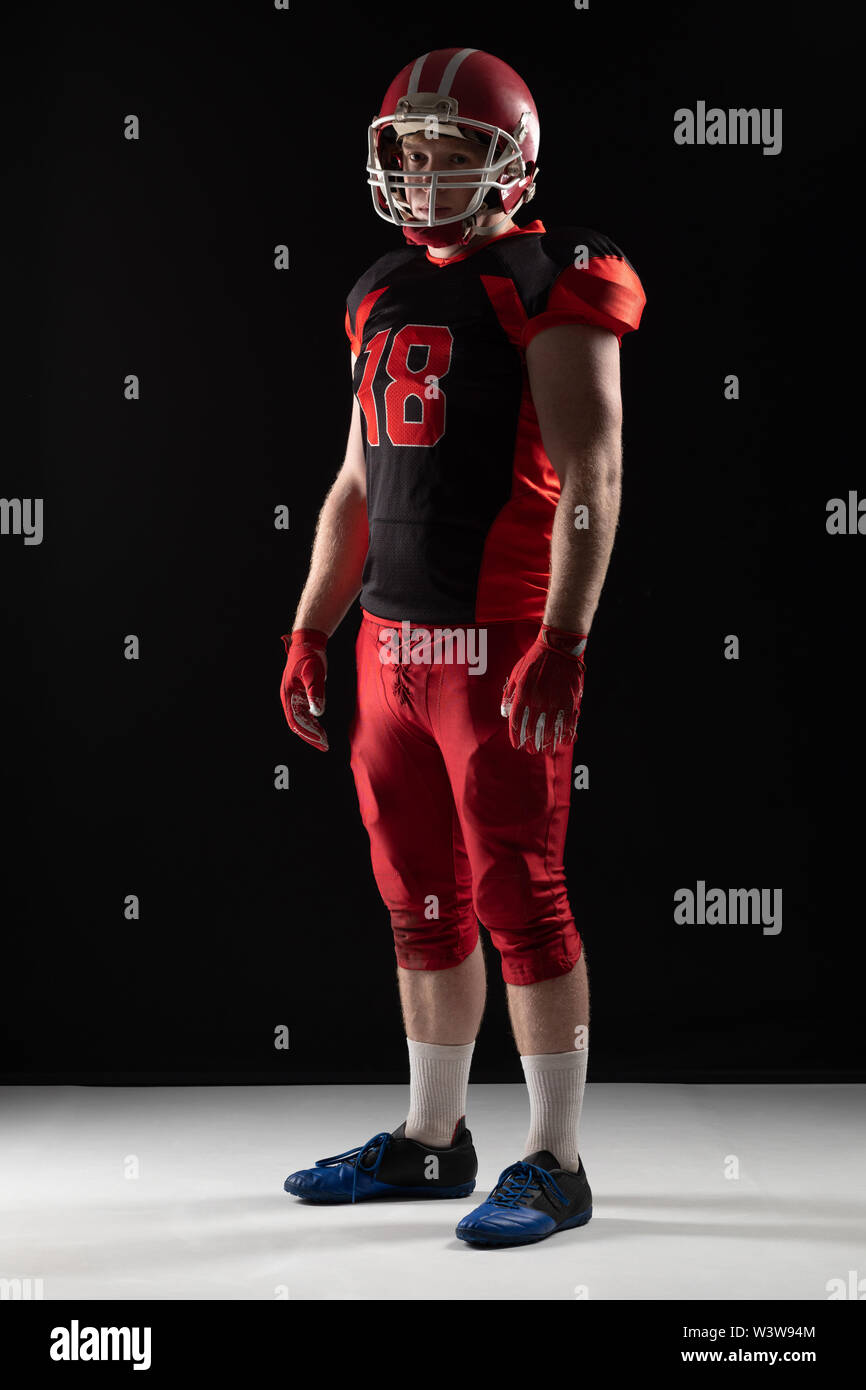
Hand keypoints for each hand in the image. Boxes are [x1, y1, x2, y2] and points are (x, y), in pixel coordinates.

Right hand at [279, 628, 328, 750]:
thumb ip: (316, 692)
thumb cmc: (309, 656)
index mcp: (288, 694)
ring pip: (301, 720)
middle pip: (297, 723)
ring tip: (325, 741)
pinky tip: (321, 729)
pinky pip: (305, 713)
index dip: (307, 732)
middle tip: (325, 746)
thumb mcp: (314, 673)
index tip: (320, 740)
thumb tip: (318, 712)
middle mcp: (289, 698)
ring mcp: (294, 697)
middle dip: (310, 736)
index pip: (295, 720)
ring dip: (312, 731)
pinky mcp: (301, 695)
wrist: (308, 642)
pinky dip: (313, 722)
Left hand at [501, 624, 586, 754]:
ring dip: (548, 743)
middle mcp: (537, 700)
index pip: (516, 722)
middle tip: (532, 750)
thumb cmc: (535, 659)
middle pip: (532, 729)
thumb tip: (503, 711)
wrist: (558, 647)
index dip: (516, 737)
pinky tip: (564, 741)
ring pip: (550, 729)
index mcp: (523, 694)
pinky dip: (566, 734)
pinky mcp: (570, 700)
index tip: (517, 745)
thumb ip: (508, 693)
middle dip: (531, 743)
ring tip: (547, 750)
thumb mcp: (516, 674)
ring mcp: (554, 701)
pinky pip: (568, 723)